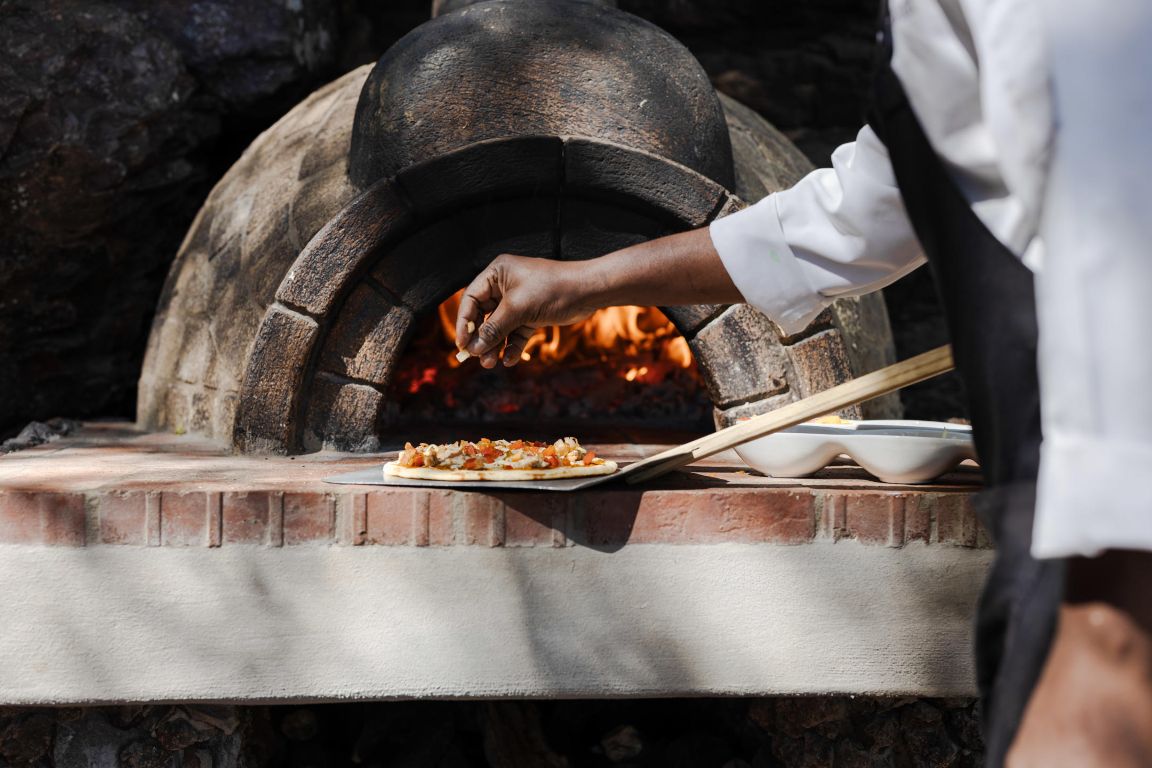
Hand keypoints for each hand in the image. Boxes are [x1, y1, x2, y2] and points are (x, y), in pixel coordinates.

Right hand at [455, 254, 598, 367]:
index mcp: (498, 273)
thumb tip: (474, 348)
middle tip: (477, 357)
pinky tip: (510, 360)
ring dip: (495, 346)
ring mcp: (519, 301)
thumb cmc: (553, 289)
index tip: (462, 344)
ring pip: (499, 327)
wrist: (588, 291)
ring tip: (491, 364)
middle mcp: (505, 286)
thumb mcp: (518, 308)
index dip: (464, 322)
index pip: (471, 298)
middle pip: (483, 315)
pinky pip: (516, 333)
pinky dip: (512, 346)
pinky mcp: (531, 315)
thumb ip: (494, 328)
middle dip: (481, 338)